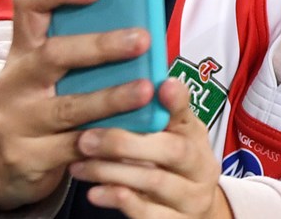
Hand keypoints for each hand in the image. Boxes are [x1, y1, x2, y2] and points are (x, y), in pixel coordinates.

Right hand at [0, 0, 156, 210]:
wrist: (5, 165)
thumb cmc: (46, 104)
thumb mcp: (54, 75)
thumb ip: (83, 51)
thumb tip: (141, 24)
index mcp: (24, 49)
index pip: (29, 5)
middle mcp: (14, 80)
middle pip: (53, 55)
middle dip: (100, 46)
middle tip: (142, 39)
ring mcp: (16, 120)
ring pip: (68, 106)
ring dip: (111, 97)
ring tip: (146, 90)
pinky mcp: (26, 156)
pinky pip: (74, 147)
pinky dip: (107, 141)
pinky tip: (134, 136)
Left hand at [72, 80, 228, 218]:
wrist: (193, 211)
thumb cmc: (172, 165)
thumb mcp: (172, 136)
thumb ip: (160, 111)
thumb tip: (151, 75)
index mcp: (197, 137)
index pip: (188, 115)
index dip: (177, 102)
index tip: (162, 86)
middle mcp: (201, 167)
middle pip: (172, 151)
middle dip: (126, 143)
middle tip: (87, 138)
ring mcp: (192, 198)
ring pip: (155, 182)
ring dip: (112, 172)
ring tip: (78, 165)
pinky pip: (150, 214)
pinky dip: (121, 202)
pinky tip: (95, 193)